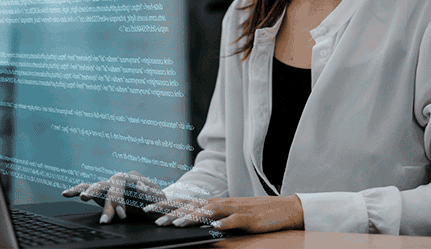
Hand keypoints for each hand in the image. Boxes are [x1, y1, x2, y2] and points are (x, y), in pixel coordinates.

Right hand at [62, 171, 166, 223]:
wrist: (153, 202)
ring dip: (88, 192)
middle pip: (107, 185)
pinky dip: (76, 190)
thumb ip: (150, 191)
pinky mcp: (102, 194)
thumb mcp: (158, 197)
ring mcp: (109, 186)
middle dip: (104, 201)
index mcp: (131, 177)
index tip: (122, 215)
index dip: (119, 198)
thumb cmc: (157, 200)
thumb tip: (140, 186)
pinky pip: (87, 188)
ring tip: (82, 197)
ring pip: (96, 185)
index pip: (121, 183)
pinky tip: (65, 194)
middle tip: (104, 219)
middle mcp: (118, 179)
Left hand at [145, 195, 303, 233]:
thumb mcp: (228, 213)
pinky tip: (212, 229)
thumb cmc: (253, 213)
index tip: (148, 208)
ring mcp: (233, 210)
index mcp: (214, 202)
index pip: (185, 202)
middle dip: (171, 212)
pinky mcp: (246, 218)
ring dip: (191, 217)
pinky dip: (221, 224)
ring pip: (208, 212)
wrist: (281, 208)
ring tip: (176, 223)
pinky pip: (231, 221)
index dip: (167, 204)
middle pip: (192, 206)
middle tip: (153, 217)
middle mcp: (220, 203)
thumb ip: (210, 216)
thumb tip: (188, 220)